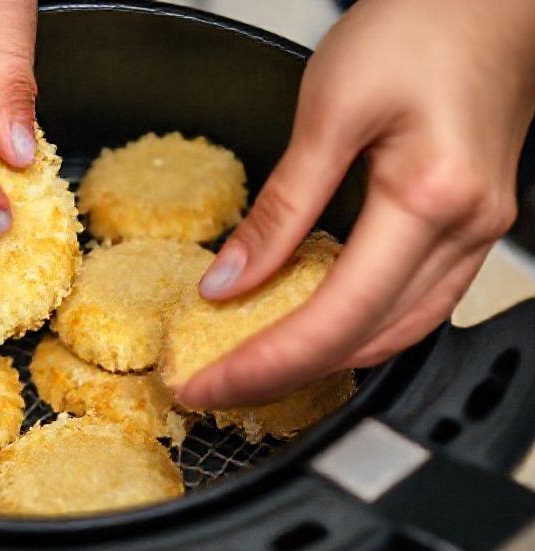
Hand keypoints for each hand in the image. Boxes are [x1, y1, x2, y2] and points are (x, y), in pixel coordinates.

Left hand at [178, 0, 534, 407]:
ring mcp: (475, 234)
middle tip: (216, 385)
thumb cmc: (418, 27)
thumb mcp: (327, 110)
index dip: (264, 363)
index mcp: (428, 199)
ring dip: (323, 361)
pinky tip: (317, 326)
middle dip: (282, 375)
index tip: (206, 384)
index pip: (333, 317)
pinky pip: (413, 304)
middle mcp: (464, 231)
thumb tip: (227, 281)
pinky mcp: (468, 227)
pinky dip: (358, 328)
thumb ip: (279, 207)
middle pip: (365, 341)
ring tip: (254, 366)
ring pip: (396, 334)